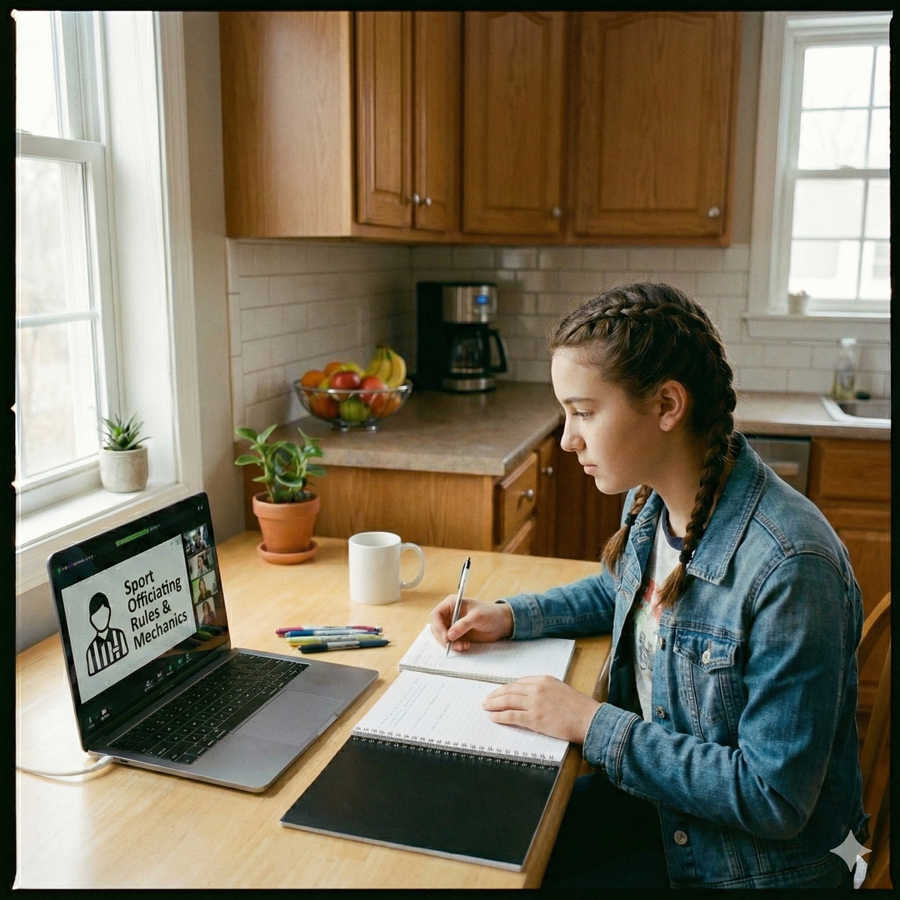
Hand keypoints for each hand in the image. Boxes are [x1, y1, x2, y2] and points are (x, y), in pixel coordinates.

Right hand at [429, 596, 512, 650]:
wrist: (501, 623)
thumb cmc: (491, 614)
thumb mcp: (477, 617)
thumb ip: (463, 625)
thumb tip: (449, 635)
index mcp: (452, 604)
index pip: (436, 615)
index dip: (437, 626)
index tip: (445, 637)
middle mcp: (450, 614)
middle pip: (436, 628)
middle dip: (443, 638)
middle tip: (452, 644)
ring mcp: (453, 625)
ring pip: (443, 637)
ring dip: (451, 644)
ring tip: (464, 646)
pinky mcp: (458, 635)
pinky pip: (451, 643)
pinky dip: (456, 646)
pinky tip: (466, 646)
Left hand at [482, 676, 599, 744]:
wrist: (590, 719)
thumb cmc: (579, 708)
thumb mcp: (561, 690)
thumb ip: (545, 690)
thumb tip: (530, 697)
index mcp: (543, 680)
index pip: (518, 682)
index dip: (505, 688)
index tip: (498, 692)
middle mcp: (537, 689)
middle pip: (509, 690)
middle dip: (495, 695)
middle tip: (486, 699)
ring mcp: (535, 703)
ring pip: (507, 701)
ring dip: (494, 704)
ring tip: (486, 707)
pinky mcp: (535, 718)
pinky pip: (511, 716)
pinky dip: (500, 716)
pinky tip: (493, 718)